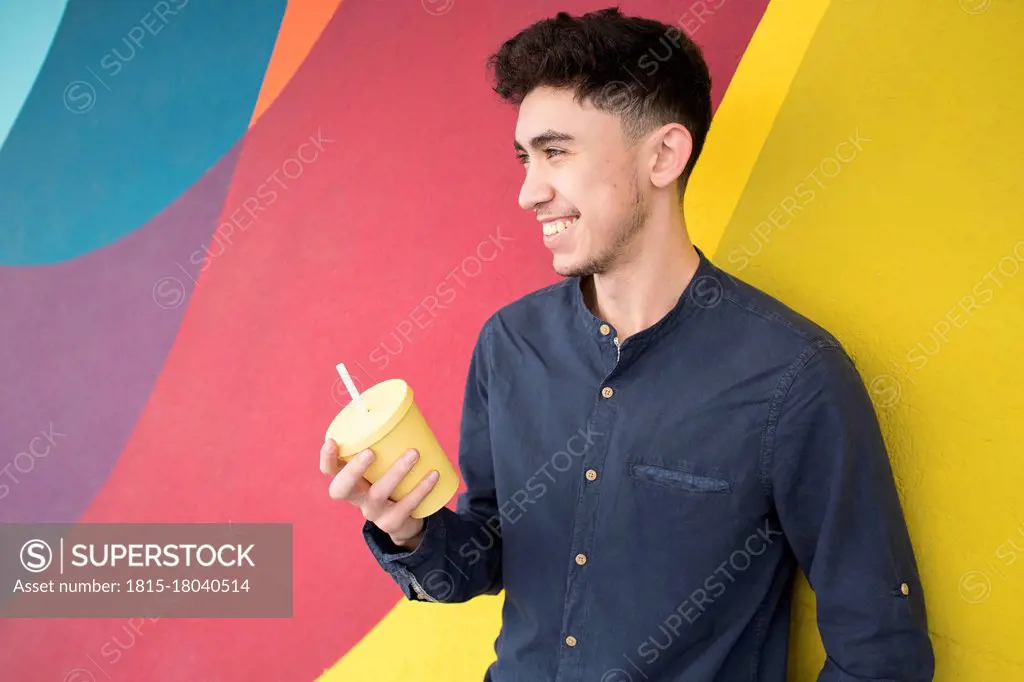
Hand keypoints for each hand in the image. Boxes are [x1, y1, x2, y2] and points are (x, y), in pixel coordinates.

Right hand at [321, 439, 439, 549]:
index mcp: (351, 481)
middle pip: (341, 489)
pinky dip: (421, 489)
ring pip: (378, 494)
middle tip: (370, 452)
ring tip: (414, 452)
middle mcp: (356, 498)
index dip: (327, 459)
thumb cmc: (395, 482)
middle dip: (353, 470)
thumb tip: (407, 409)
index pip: (330, 472)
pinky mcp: (392, 523)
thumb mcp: (386, 465)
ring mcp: (373, 513)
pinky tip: (433, 474)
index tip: (332, 441)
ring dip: (396, 471)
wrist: (407, 521)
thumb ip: (390, 443)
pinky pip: (406, 506)